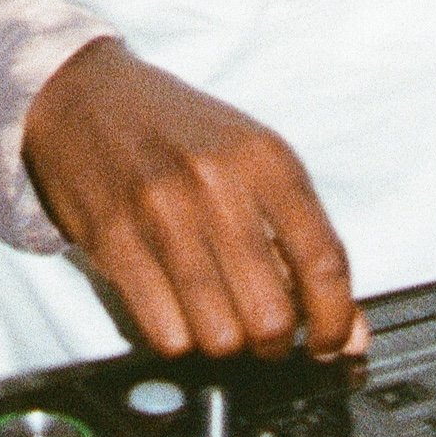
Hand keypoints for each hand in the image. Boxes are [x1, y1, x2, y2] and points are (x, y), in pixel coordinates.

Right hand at [22, 38, 365, 363]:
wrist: (85, 93)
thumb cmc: (177, 130)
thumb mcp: (252, 160)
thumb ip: (303, 241)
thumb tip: (350, 334)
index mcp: (264, 157)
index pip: (324, 263)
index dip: (334, 322)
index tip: (327, 343)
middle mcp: (216, 182)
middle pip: (271, 316)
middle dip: (273, 342)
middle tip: (262, 329)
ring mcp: (161, 210)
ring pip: (219, 336)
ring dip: (224, 343)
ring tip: (216, 315)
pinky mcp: (114, 238)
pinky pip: (165, 334)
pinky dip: (177, 337)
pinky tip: (174, 307)